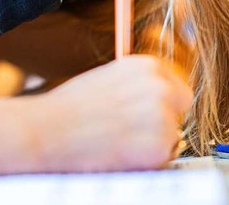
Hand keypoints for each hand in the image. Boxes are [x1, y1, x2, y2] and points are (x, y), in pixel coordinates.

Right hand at [29, 55, 192, 171]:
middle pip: (180, 109)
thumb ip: (135, 85)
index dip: (160, 104)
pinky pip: (164, 159)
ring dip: (151, 143)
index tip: (143, 115)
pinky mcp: (159, 146)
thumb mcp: (107, 79)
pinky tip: (119, 152)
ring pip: (172, 137)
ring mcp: (162, 116)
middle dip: (163, 121)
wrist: (48, 129)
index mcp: (146, 66)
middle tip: (132, 132)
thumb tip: (151, 99)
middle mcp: (160, 86)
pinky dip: (145, 162)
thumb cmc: (68, 107)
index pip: (174, 87)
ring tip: (118, 141)